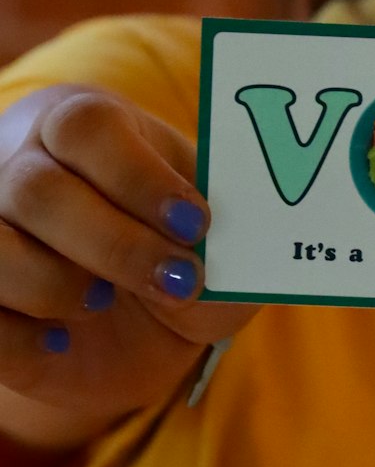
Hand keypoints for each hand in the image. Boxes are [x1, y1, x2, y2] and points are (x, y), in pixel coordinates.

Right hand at [0, 85, 258, 447]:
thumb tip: (258, 237)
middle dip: (115, 245)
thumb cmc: (182, 252)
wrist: (139, 321)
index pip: (86, 127)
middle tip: (176, 280)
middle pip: (36, 189)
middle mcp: (22, 169)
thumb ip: (234, 233)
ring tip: (105, 300)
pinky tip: (61, 339)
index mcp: (85, 129)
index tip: (196, 223)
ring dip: (58, 286)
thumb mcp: (220, 239)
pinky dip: (22, 338)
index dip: (140, 177)